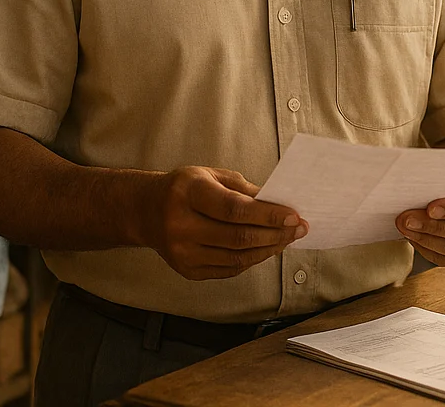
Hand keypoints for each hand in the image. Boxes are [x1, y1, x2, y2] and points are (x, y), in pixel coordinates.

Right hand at [140, 166, 306, 280]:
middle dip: (275, 234)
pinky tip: (266, 249)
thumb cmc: (184, 189)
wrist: (146, 212)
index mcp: (187, 193)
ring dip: (268, 249)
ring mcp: (182, 252)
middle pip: (238, 237)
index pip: (234, 209)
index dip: (268, 215)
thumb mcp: (210, 175)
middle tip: (298, 229)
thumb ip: (243, 189)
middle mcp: (180, 224)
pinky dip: (252, 260)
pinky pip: (228, 269)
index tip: (293, 215)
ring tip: (287, 240)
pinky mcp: (187, 270)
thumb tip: (278, 204)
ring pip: (237, 258)